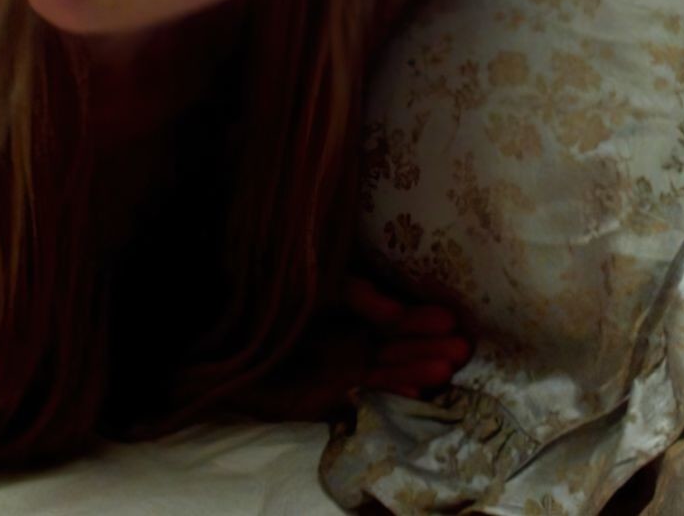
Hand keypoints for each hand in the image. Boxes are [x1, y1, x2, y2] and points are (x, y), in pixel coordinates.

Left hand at [230, 274, 471, 420]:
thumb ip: (358, 296)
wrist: (222, 340)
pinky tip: (417, 393)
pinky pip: (365, 396)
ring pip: (387, 371)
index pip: (393, 318)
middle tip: (462, 349)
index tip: (448, 319)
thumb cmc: (272, 302)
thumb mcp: (319, 286)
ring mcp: (342, 371)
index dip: (419, 319)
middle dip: (428, 347)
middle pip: (397, 347)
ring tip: (446, 369)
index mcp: (351, 314)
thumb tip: (396, 312)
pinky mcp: (327, 397)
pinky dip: (391, 395)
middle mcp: (353, 343)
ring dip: (417, 370)